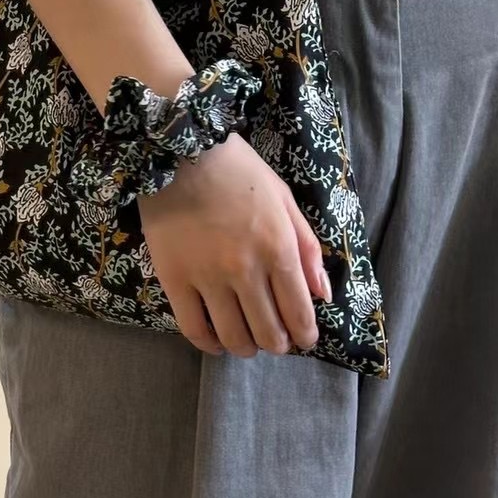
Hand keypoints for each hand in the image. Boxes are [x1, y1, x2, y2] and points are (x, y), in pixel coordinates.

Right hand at [136, 132, 328, 357]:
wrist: (179, 150)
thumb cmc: (237, 169)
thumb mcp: (284, 198)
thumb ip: (307, 247)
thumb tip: (322, 295)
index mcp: (278, 249)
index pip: (299, 312)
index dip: (304, 335)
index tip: (302, 339)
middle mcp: (246, 270)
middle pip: (268, 332)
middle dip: (277, 344)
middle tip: (275, 340)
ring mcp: (208, 277)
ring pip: (233, 336)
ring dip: (246, 347)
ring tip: (247, 342)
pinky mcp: (174, 278)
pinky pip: (193, 328)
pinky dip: (208, 344)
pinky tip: (215, 341)